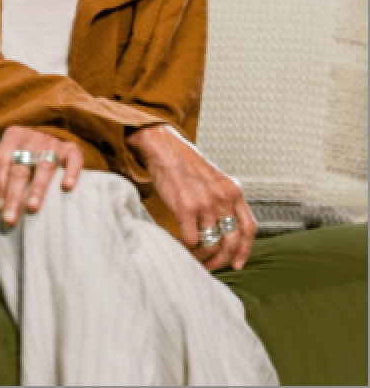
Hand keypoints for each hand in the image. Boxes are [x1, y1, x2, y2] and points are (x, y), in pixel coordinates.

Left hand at [0, 125, 83, 225]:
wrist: (51, 132)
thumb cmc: (23, 154)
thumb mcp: (6, 162)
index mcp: (12, 137)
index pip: (1, 161)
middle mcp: (31, 137)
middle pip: (20, 167)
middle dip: (13, 194)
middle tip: (10, 218)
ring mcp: (52, 142)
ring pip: (45, 165)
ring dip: (37, 188)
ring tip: (31, 208)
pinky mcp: (71, 148)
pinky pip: (73, 159)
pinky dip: (70, 172)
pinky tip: (67, 186)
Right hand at [127, 125, 255, 270]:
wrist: (164, 148)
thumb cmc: (186, 165)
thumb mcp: (214, 179)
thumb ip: (224, 199)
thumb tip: (225, 227)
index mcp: (233, 191)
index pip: (248, 228)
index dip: (244, 250)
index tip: (236, 264)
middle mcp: (223, 198)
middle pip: (231, 242)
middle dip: (221, 260)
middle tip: (210, 265)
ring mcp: (205, 203)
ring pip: (211, 244)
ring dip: (202, 256)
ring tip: (193, 256)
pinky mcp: (186, 207)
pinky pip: (191, 240)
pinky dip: (186, 248)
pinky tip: (181, 244)